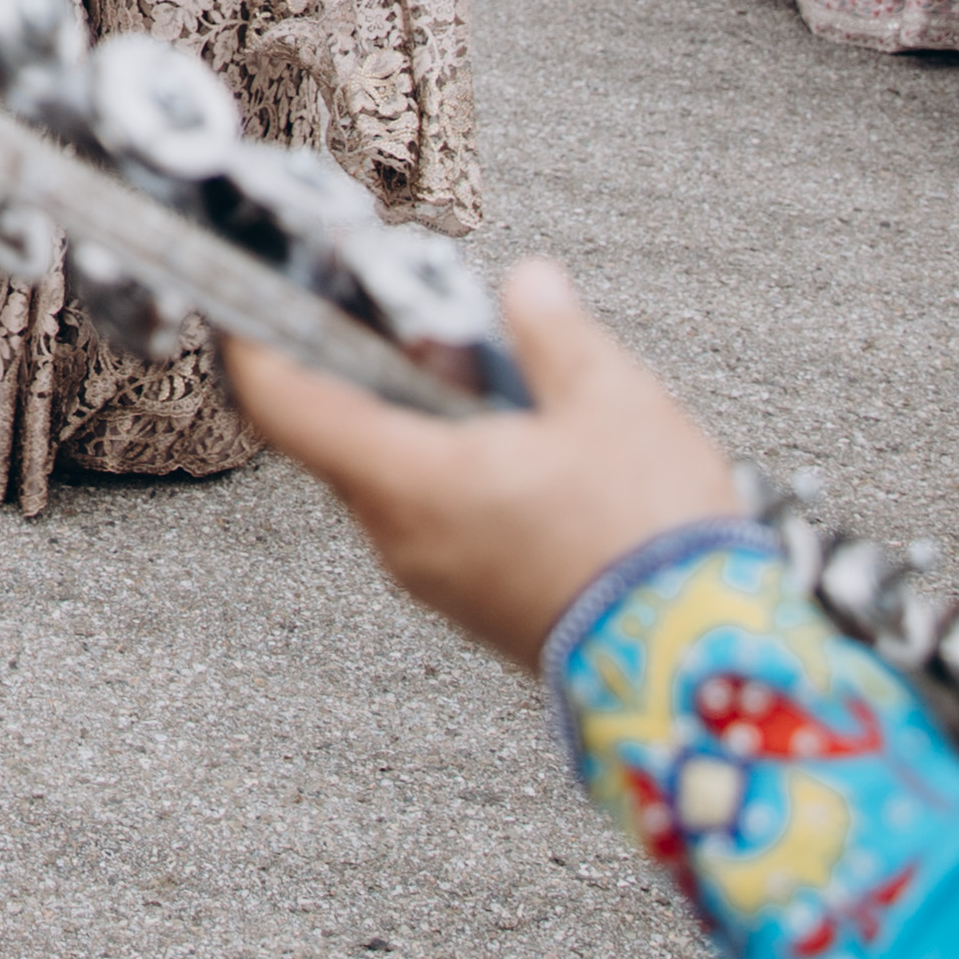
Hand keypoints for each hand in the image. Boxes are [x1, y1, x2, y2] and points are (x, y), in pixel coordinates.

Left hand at [225, 260, 741, 672]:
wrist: (707, 671)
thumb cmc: (650, 545)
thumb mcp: (610, 402)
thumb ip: (551, 333)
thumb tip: (525, 287)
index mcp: (409, 482)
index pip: (286, 405)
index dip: (255, 341)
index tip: (251, 296)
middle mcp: (404, 538)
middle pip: (339, 434)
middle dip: (361, 365)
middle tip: (398, 310)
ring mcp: (438, 578)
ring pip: (392, 474)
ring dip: (418, 416)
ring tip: (483, 369)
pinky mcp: (476, 600)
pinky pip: (434, 514)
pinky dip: (452, 464)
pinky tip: (518, 437)